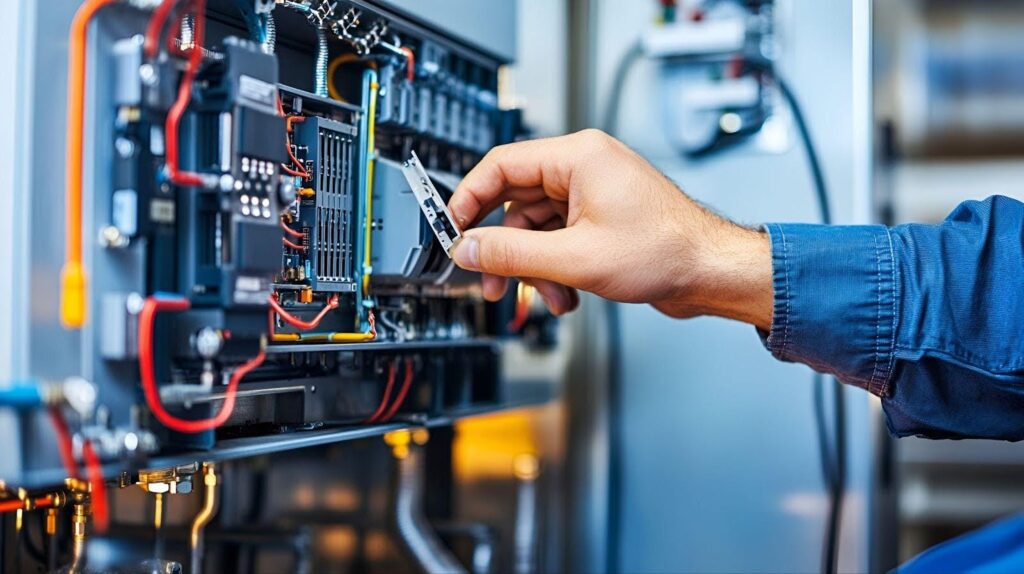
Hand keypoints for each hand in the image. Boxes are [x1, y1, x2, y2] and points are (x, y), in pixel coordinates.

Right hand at [448, 129, 773, 329]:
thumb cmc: (666, 251)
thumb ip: (510, 252)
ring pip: (537, 227)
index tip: (452, 229)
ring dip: (533, 266)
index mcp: (578, 157)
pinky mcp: (602, 219)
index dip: (469, 199)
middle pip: (516, 201)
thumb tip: (468, 247)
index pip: (501, 165)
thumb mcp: (574, 257)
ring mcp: (594, 194)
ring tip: (545, 295)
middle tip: (488, 277)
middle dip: (504, 246)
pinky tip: (566, 294)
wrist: (711, 273)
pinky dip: (555, 268)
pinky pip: (559, 239)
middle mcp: (585, 168)